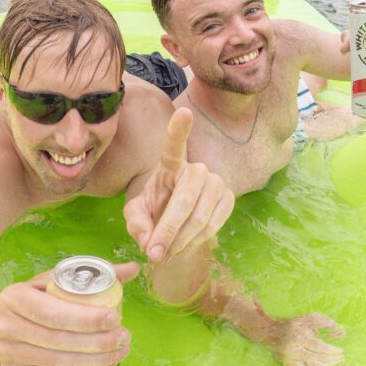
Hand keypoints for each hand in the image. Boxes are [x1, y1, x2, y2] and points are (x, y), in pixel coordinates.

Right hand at [0, 262, 139, 365]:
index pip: (53, 312)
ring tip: (120, 351)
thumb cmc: (43, 297)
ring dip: (95, 362)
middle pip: (58, 341)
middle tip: (124, 337)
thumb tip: (134, 267)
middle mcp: (4, 326)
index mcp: (14, 296)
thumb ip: (96, 273)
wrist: (11, 323)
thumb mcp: (61, 279)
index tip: (115, 317)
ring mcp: (7, 355)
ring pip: (58, 364)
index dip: (86, 318)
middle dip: (96, 342)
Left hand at [124, 108, 234, 262]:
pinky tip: (182, 246)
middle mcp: (196, 168)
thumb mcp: (136, 214)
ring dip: (179, 242)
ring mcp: (216, 182)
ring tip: (163, 254)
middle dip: (168, 231)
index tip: (184, 112)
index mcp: (170, 164)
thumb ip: (136, 223)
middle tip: (153, 253)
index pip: (173, 146)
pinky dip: (194, 242)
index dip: (179, 129)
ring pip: (199, 218)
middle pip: (184, 201)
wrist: (177, 218)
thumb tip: (149, 239)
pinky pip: (213, 226)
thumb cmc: (154, 209)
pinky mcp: (229, 198)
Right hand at [268, 312, 345, 365]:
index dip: (331, 351)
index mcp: (300, 335)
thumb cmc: (293, 323)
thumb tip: (341, 329)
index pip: (319, 346)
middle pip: (317, 359)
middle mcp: (295, 348)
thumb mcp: (308, 318)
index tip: (341, 352)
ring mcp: (291, 358)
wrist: (271, 331)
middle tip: (340, 359)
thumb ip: (324, 322)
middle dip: (331, 360)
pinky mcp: (288, 365)